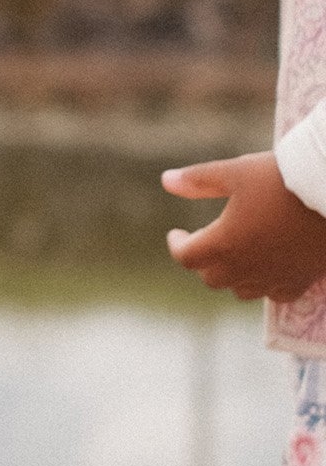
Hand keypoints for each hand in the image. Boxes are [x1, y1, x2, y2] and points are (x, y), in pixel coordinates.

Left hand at [162, 151, 325, 299]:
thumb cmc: (282, 179)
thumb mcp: (236, 171)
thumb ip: (198, 180)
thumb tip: (165, 181)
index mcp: (224, 243)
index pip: (186, 257)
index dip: (177, 245)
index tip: (177, 234)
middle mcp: (246, 268)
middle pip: (211, 277)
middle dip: (203, 261)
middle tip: (207, 241)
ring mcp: (274, 278)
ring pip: (240, 291)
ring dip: (231, 276)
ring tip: (235, 254)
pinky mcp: (301, 281)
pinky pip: (275, 294)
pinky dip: (265, 284)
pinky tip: (267, 268)